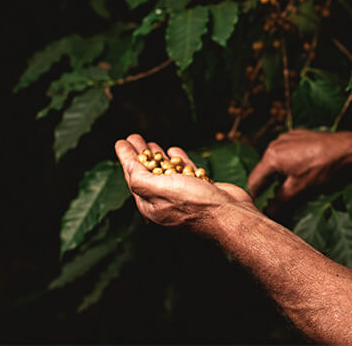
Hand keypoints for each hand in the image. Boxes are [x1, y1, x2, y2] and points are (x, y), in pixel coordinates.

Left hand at [115, 133, 255, 231]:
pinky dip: (178, 160)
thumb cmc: (195, 204)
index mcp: (151, 205)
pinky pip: (184, 172)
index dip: (126, 158)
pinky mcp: (199, 189)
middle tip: (134, 137)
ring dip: (157, 156)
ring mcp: (183, 195)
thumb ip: (141, 179)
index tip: (121, 141)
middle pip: (147, 173)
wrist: (229, 214)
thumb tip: (129, 166)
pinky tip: (174, 151)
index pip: (133, 177)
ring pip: (166, 171)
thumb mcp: (161, 190)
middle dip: (140, 154)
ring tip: (150, 142)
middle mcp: (164, 200)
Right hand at [247, 129, 351, 202]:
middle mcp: (276, 143)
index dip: (254, 198)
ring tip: (286, 191)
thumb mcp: (299, 189)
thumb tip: (268, 214)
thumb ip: (279, 202)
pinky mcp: (299, 137)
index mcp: (272, 155)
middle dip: (267, 187)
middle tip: (272, 203)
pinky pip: (286, 154)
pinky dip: (288, 166)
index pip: (254, 181)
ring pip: (275, 163)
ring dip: (278, 177)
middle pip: (264, 171)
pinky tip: (298, 174)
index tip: (255, 210)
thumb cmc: (324, 167)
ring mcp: (288, 138)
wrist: (348, 149)